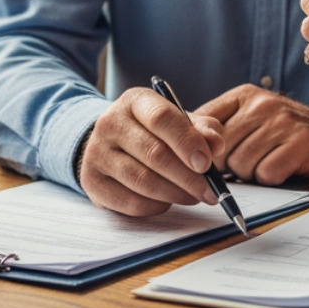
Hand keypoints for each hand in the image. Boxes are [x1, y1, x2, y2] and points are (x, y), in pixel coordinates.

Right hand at [79, 87, 224, 215]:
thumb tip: (216, 145)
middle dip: (188, 177)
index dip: (187, 142)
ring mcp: (96, 153)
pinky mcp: (92, 182)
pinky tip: (168, 201)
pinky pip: (130, 202)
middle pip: (154, 154)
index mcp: (135, 101)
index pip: (161, 118)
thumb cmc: (154, 132)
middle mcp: (110, 123)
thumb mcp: (180, 122)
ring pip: (143, 181)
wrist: (111, 144)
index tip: (207, 163)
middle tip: (210, 190)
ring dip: (175, 194)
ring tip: (194, 196)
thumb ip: (202, 130)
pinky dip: (156, 206)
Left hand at [195, 85, 308, 184]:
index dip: (200, 149)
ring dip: (250, 174)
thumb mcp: (249, 118)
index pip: (201, 122)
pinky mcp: (300, 143)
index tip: (205, 161)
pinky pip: (266, 174)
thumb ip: (217, 128)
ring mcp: (282, 122)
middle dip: (228, 166)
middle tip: (247, 162)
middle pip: (219, 151)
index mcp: (243, 95)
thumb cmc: (282, 132)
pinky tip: (281, 167)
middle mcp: (262, 103)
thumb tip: (180, 151)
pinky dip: (270, 179)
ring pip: (241, 165)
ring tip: (266, 162)